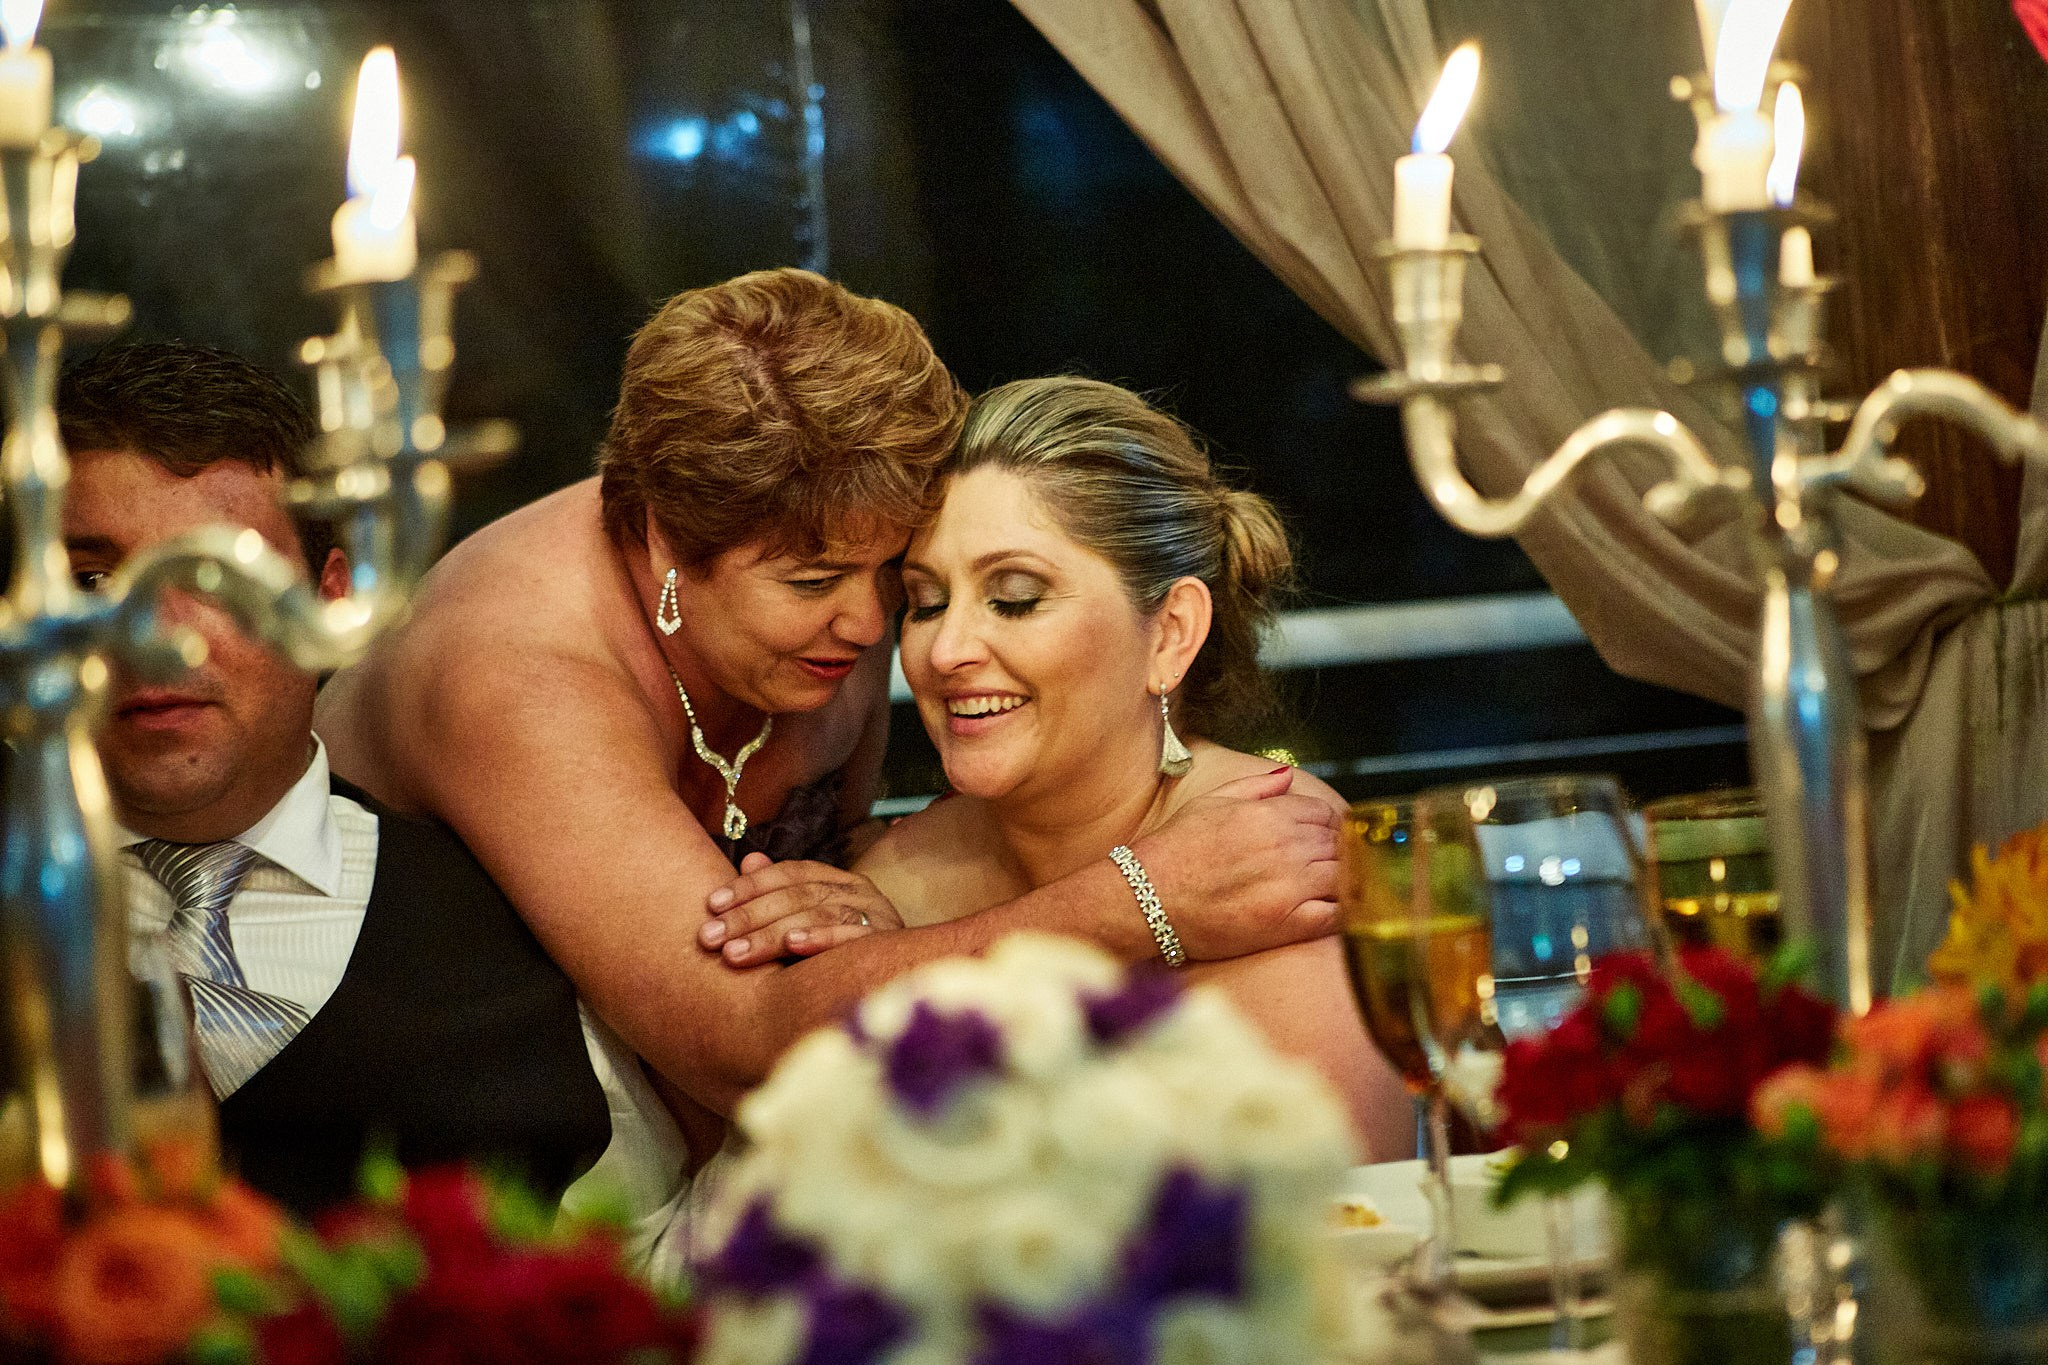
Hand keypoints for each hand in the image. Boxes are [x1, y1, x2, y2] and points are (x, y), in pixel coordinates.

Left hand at [700, 852, 903, 965]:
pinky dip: (822, 938)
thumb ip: (779, 894)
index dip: (749, 886)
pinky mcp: (889, 942)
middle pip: (797, 894)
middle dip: (748, 916)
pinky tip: (793, 946)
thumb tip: (749, 860)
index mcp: (838, 881)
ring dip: (771, 934)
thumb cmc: (846, 954)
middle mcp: (858, 890)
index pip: (790, 873)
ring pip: (817, 913)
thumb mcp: (809, 922)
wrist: (905, 980)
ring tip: (735, 953)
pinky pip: (853, 936)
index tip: (711, 905)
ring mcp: (877, 914)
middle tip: (709, 938)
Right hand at [1133, 767, 1338, 959]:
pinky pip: (1335, 914)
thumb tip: (1288, 776)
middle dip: (1334, 852)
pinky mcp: (1287, 924)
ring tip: (1324, 887)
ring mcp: (1288, 887)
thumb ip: (1256, 787)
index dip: (1325, 824)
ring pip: (1343, 875)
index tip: (1319, 837)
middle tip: (1321, 864)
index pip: (1324, 813)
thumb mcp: (1210, 803)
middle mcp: (1284, 847)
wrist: (1147, 901)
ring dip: (1339, 880)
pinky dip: (1341, 912)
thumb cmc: (1175, 852)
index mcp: (1268, 815)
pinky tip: (1328, 910)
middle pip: (1337, 843)